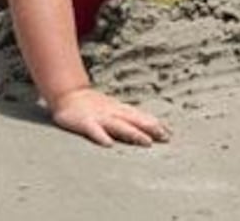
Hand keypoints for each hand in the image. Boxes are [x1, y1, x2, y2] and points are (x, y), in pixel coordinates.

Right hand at [49, 87, 170, 147]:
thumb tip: (146, 124)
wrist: (68, 95)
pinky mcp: (84, 123)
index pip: (141, 116)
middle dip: (151, 128)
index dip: (156, 124)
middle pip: (135, 120)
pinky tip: (108, 144)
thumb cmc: (93, 105)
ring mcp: (99, 117)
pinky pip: (93, 130)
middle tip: (166, 137)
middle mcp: (113, 113)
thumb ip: (127, 117)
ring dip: (134, 133)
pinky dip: (101, 136)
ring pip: (119, 126)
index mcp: (120, 110)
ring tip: (147, 142)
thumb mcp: (112, 108)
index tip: (171, 133)